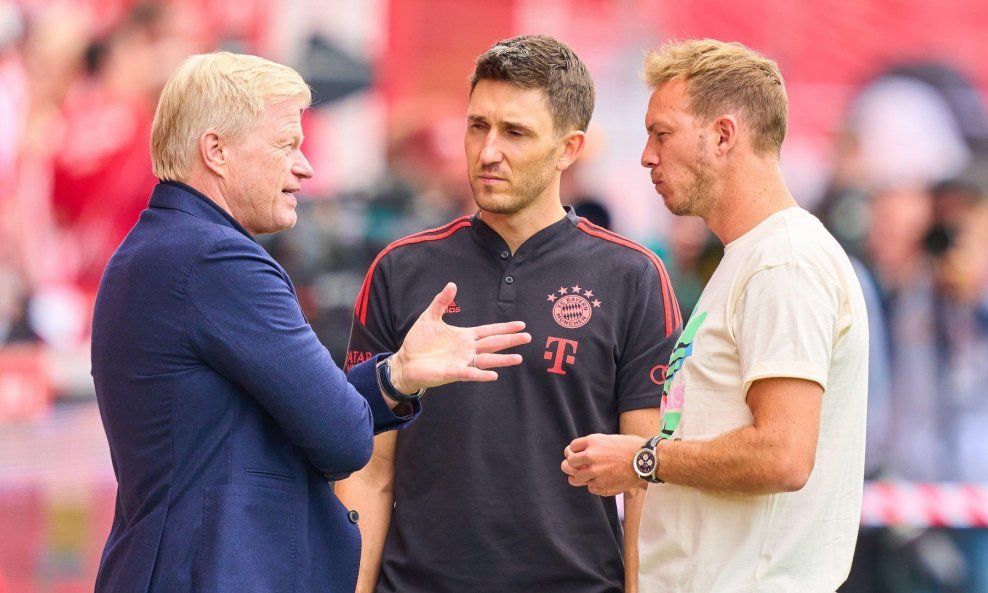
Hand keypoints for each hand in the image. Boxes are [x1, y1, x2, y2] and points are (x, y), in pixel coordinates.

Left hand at [389, 282, 530, 392]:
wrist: (405, 361)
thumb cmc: (418, 341)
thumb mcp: (429, 316)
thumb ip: (442, 302)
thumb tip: (452, 284)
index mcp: (464, 336)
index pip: (489, 331)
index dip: (504, 328)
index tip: (520, 325)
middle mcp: (467, 349)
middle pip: (493, 343)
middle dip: (510, 340)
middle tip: (528, 337)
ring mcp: (462, 361)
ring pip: (487, 360)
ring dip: (502, 359)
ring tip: (518, 358)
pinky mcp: (453, 372)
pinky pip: (470, 373)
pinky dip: (481, 374)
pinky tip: (494, 375)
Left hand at [561, 433, 646, 495]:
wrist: (645, 459)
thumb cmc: (631, 447)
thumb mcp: (610, 439)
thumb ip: (595, 446)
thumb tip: (583, 452)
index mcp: (592, 441)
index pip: (572, 447)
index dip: (573, 452)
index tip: (575, 455)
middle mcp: (590, 456)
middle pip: (569, 463)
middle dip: (570, 466)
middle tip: (572, 468)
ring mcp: (595, 471)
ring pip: (575, 478)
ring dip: (578, 478)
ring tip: (582, 477)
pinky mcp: (602, 484)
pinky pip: (590, 487)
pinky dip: (593, 486)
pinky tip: (598, 482)